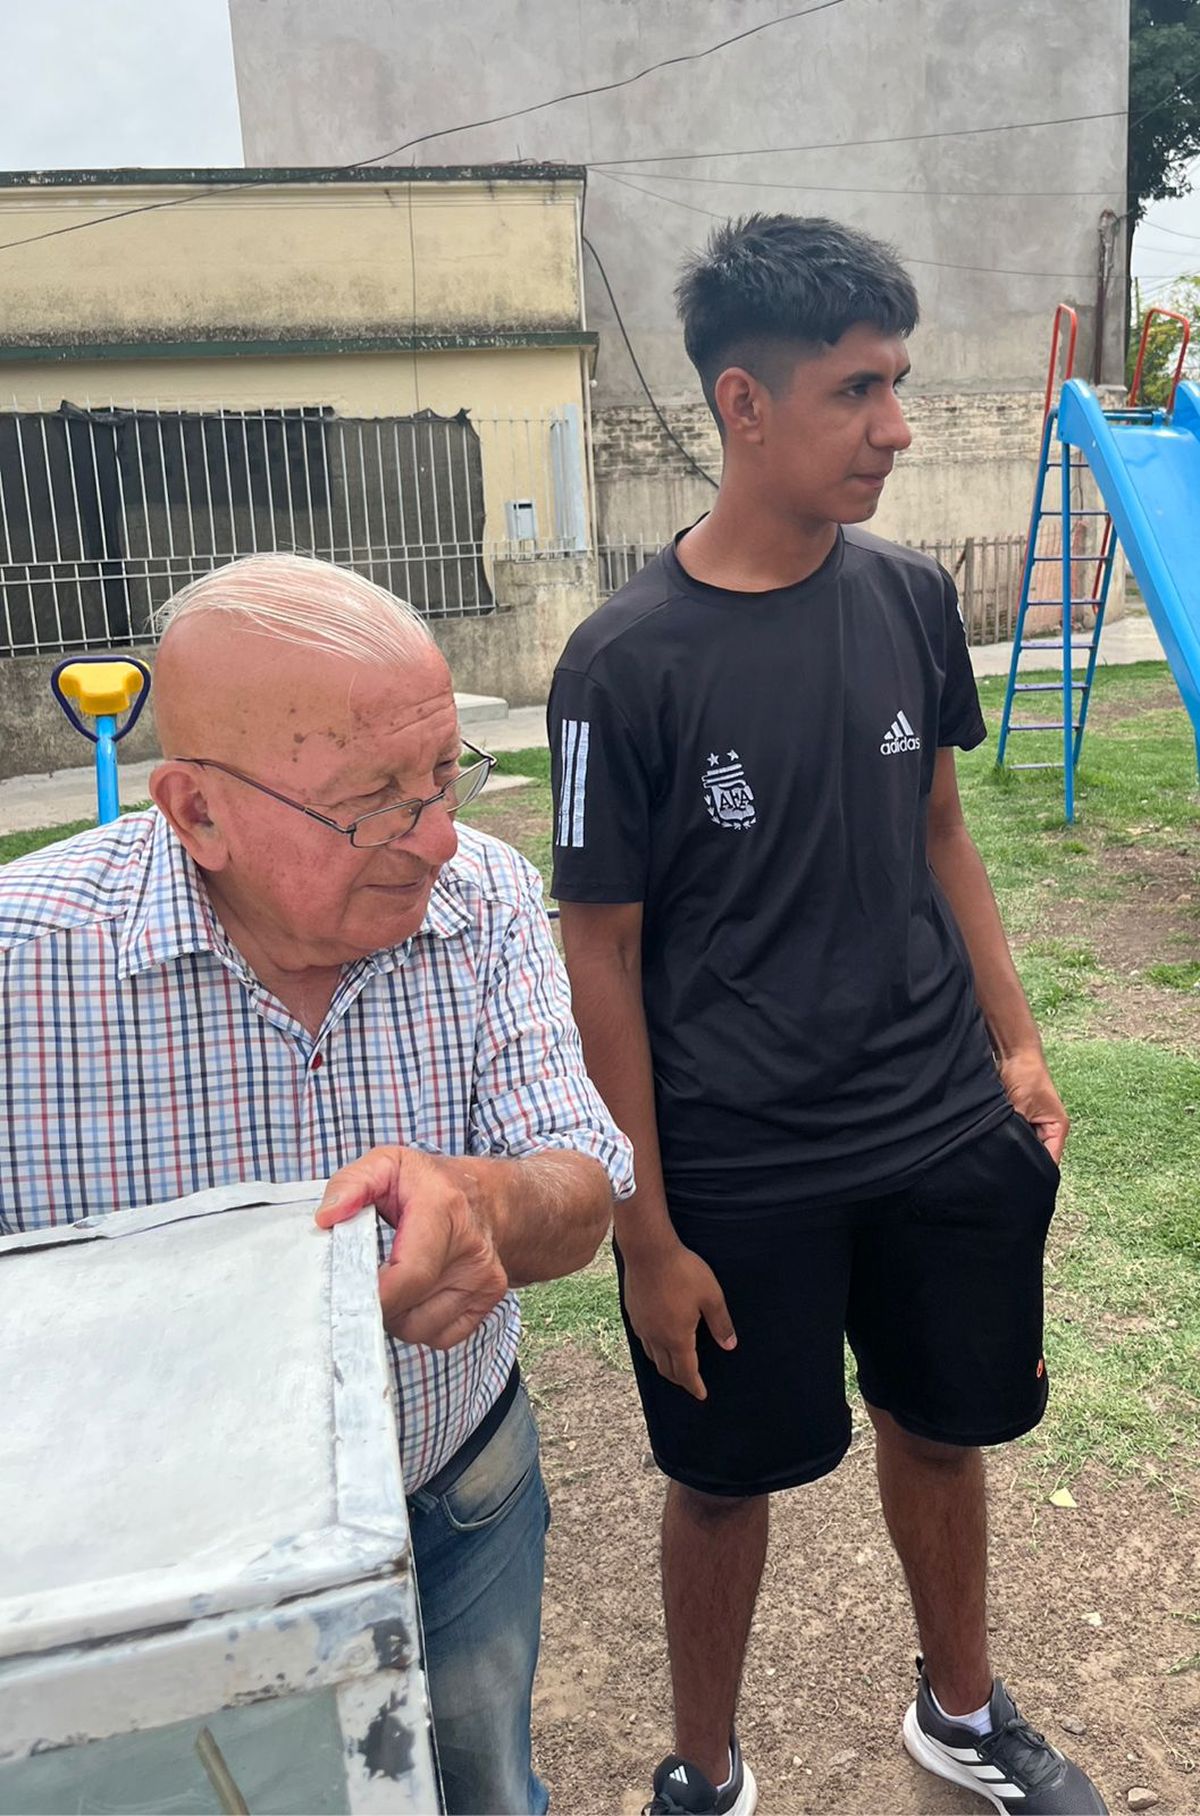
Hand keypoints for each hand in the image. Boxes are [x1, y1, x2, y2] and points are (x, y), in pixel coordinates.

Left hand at [316, 1148, 507, 1348]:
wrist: (490, 1196)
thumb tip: (326, 1218)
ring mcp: (484, 1278)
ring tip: (390, 1285)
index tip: (345, 1299)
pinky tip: (414, 1297)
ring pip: (421, 1329)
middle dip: (375, 1307)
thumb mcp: (389, 1164)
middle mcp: (472, 1248)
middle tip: (359, 1285)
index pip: (410, 1274)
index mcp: (444, 1211)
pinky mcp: (489, 1299)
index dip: (374, 1297)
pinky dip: (419, 1325)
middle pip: (410, 1310)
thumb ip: (352, 1183)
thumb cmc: (431, 1183)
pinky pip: (441, 1337)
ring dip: (396, 1317)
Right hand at [622, 1239, 735, 1400]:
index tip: (701, 1395)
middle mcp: (656, 1337)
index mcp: (677, 1337)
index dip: (694, 1386)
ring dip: (664, 1366)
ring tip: (675, 1366)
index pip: (686, 1372)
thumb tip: (729, 1345)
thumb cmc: (683, 1271)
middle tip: (690, 1383)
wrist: (648, 1250)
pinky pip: (644, 1340)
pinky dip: (653, 1349)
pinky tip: (659, 1340)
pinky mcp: (633, 1312)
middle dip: (680, 1380)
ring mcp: (641, 1325)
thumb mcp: (711, 1296)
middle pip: (666, 1369)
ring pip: (652, 1356)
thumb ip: (720, 1323)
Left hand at [999, 1052, 1069, 1163]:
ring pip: (1024, 1147)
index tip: (1018, 1183)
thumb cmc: (1025, 1075)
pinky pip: (1015, 1136)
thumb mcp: (1019, 1107)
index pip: (1049, 1162)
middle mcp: (1049, 1129)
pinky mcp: (1021, 1119)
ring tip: (998, 1159)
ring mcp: (1035, 1125)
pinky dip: (1007, 1138)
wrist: (1014, 1053)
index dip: (1035, 1173)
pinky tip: (995, 1143)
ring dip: (1013, 1148)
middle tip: (1003, 1173)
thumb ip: (1016, 1132)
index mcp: (1057, 1128)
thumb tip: (1005, 1154)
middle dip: (1022, 1162)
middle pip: (1037, 1156)